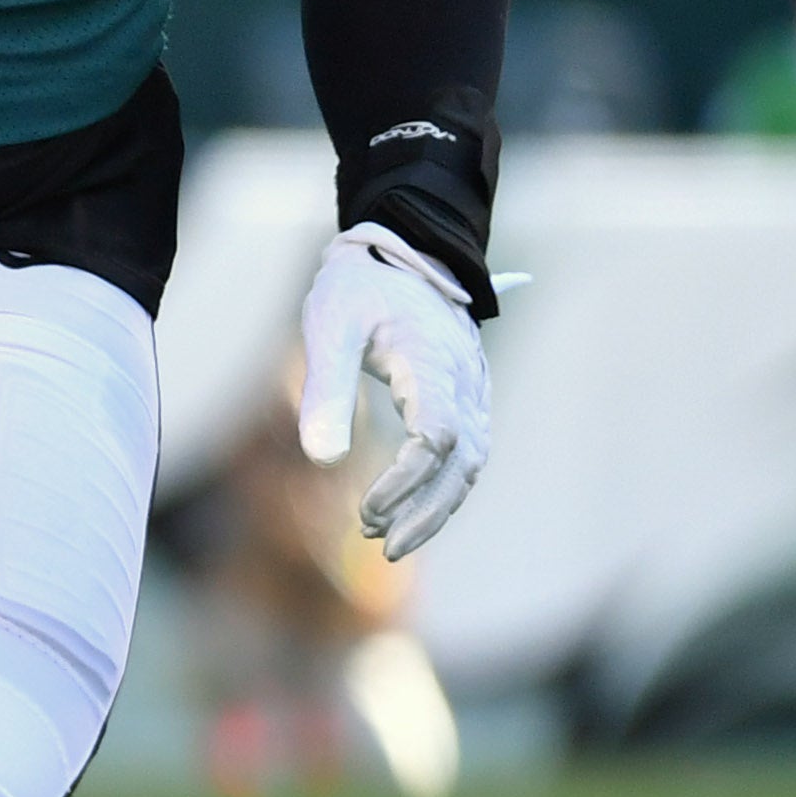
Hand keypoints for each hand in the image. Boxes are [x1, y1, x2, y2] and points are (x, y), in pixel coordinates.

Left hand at [294, 222, 489, 558]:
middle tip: (380, 543)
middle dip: (426, 511)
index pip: (436, 437)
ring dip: (436, 505)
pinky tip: (407, 509)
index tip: (365, 511)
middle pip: (463, 462)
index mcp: (433, 362)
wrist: (398, 253)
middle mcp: (466, 381)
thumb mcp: (329, 327)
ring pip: (471, 462)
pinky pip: (467, 451)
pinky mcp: (467, 397)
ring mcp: (473, 390)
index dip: (406, 482)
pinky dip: (443, 486)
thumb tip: (322, 460)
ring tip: (386, 538)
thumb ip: (326, 389)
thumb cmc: (357, 290)